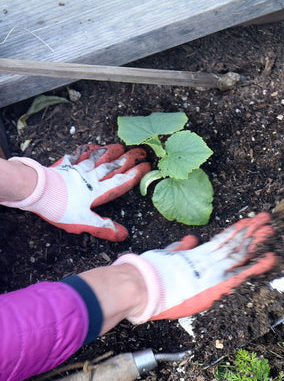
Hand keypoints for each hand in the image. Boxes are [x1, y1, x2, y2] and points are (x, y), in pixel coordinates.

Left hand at [2, 144, 150, 240]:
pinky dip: (88, 149)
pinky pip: (80, 154)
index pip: (121, 181)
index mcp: (98, 191)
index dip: (136, 173)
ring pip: (100, 157)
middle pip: (114, 165)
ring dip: (111, 151)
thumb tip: (124, 235)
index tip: (147, 166)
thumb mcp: (83, 222)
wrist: (39, 190)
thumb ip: (103, 227)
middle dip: (129, 158)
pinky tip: (92, 146)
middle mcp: (92, 177)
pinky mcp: (67, 165)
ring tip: (122, 146)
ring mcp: (79, 169)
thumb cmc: (61, 207)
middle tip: (141, 151)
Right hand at [114, 213, 276, 322]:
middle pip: (232, 242)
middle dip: (250, 231)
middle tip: (264, 219)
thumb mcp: (165, 256)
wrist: (142, 286)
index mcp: (195, 255)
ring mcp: (211, 270)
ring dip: (255, 240)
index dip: (234, 231)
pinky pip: (240, 273)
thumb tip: (191, 239)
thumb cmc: (148, 274)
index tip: (246, 222)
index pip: (219, 241)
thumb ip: (180, 249)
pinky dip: (256, 266)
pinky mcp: (214, 284)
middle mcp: (205, 260)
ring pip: (239, 252)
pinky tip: (269, 258)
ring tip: (268, 227)